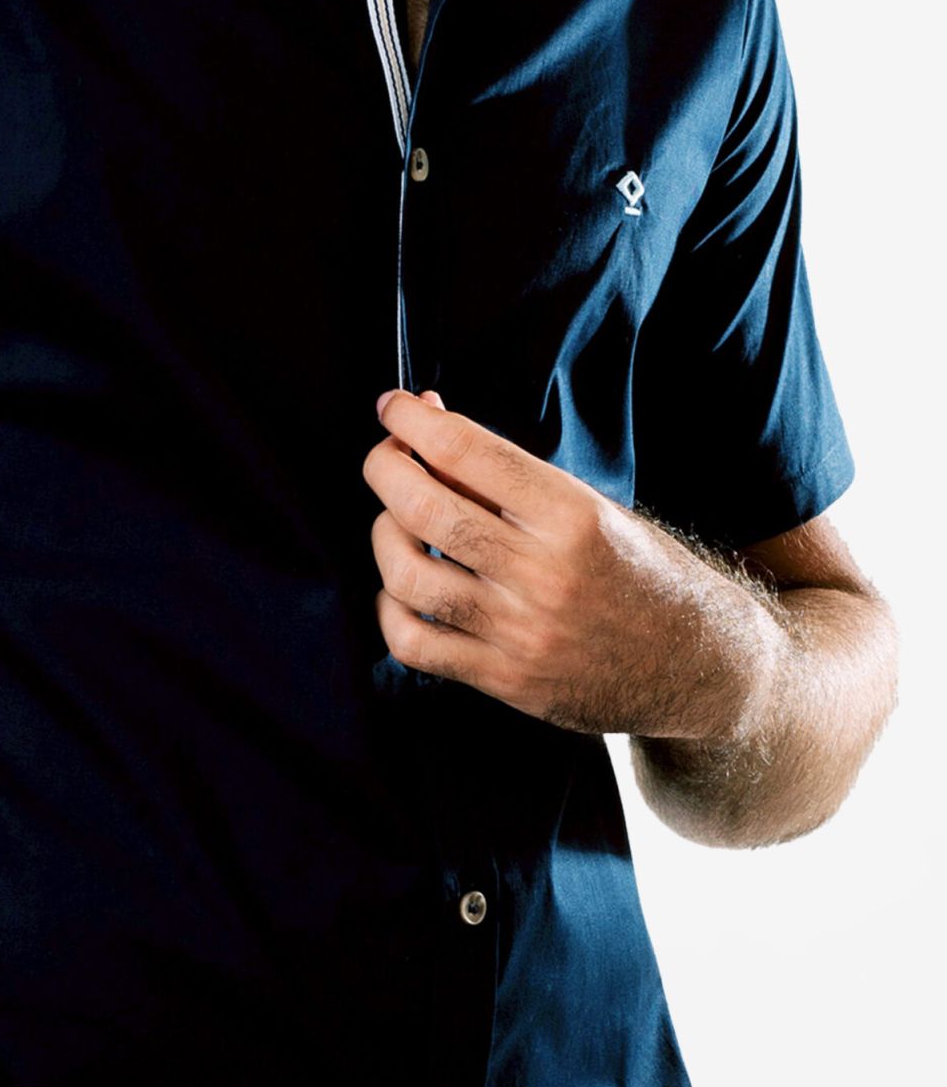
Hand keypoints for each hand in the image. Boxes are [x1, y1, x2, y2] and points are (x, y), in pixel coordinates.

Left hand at [362, 387, 779, 739]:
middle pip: (425, 509)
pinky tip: (402, 591)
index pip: (468, 452)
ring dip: (384, 535)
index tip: (395, 406)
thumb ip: (511, 480)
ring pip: (407, 575)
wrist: (702, 666)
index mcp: (573, 516)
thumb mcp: (594, 510)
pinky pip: (413, 644)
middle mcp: (545, 573)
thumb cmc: (644, 574)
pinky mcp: (507, 680)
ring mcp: (522, 632)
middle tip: (385, 455)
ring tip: (396, 522)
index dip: (414, 421)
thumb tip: (429, 427)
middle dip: (385, 468)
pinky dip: (390, 609)